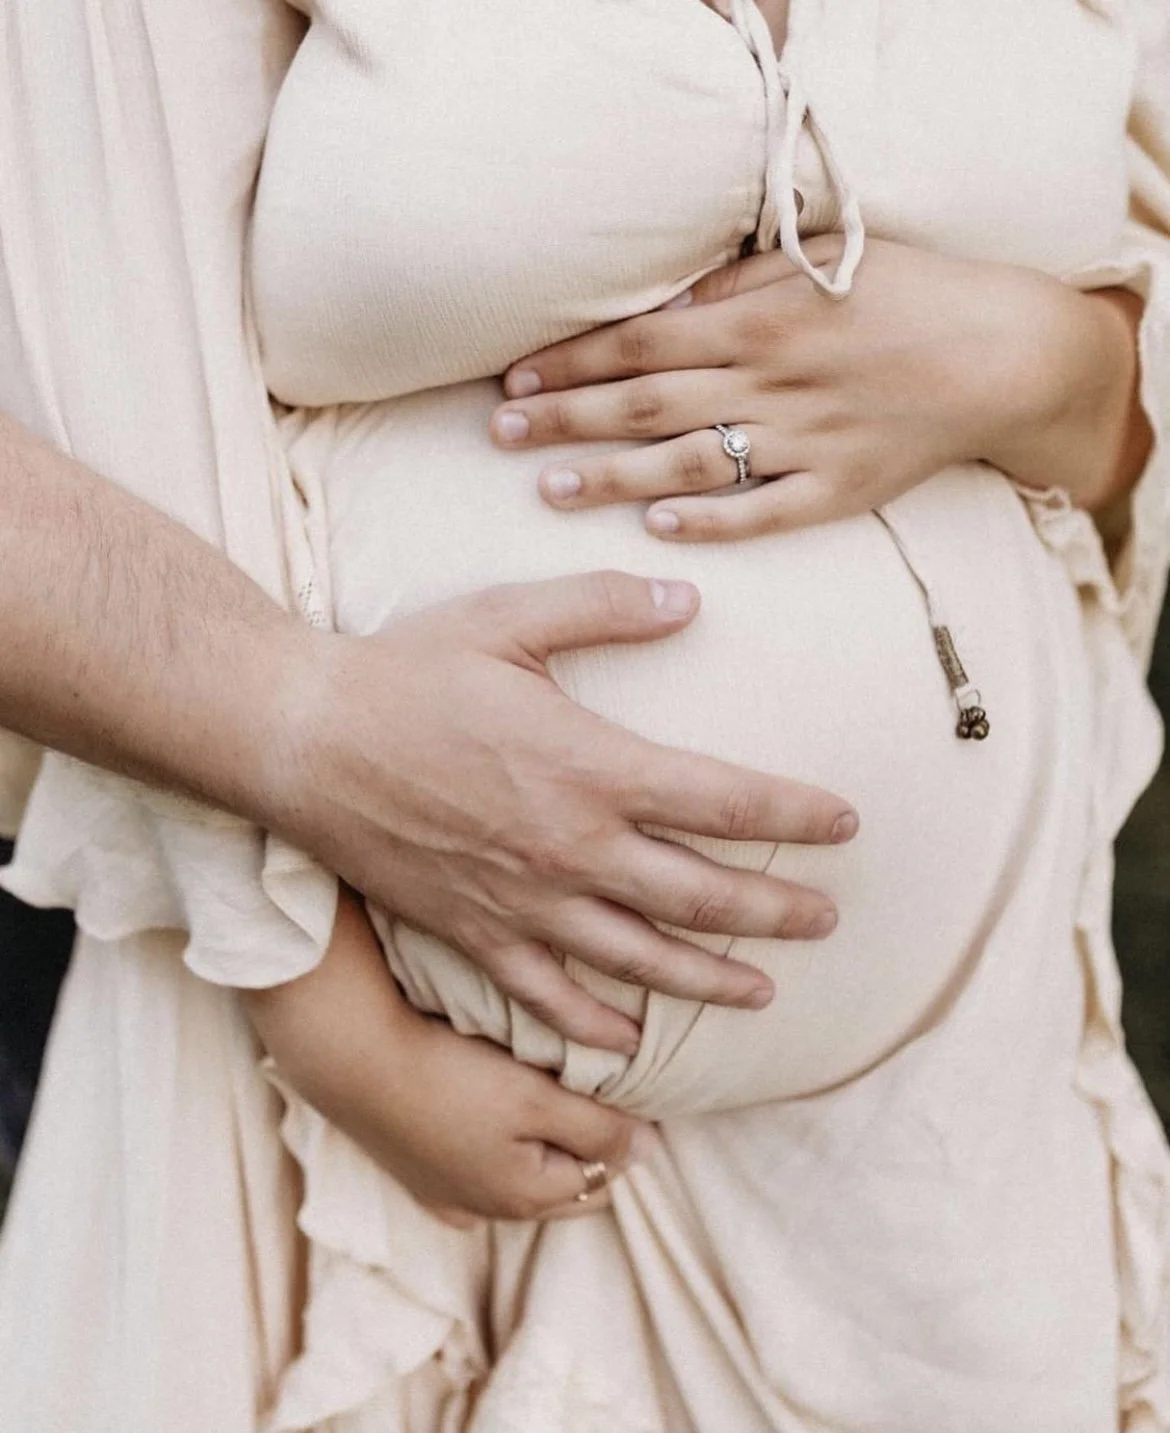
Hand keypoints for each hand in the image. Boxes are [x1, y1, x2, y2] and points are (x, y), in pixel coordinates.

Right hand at [245, 891, 648, 1225]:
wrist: (352, 1060)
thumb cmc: (450, 1076)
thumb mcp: (539, 1100)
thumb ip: (599, 1129)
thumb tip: (652, 1152)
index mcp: (528, 1196)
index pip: (605, 1174)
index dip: (625, 1131)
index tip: (630, 1086)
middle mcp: (488, 1209)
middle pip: (564, 1183)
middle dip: (586, 1146)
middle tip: (597, 1089)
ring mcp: (446, 1195)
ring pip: (518, 1175)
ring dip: (540, 1146)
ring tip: (548, 1093)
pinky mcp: (414, 1169)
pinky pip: (473, 1166)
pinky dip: (493, 1148)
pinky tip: (489, 1120)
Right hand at [269, 571, 857, 1055]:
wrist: (302, 740)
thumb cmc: (405, 673)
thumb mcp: (507, 616)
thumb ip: (603, 607)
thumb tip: (689, 600)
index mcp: (590, 766)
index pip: (723, 799)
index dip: (793, 815)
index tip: (844, 824)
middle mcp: (570, 846)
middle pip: (698, 894)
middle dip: (773, 909)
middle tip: (826, 920)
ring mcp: (523, 900)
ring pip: (640, 957)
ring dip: (710, 977)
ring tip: (762, 990)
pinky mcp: (474, 932)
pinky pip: (548, 994)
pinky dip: (594, 1022)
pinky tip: (630, 1039)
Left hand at [490, 236, 1148, 537]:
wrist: (1003, 355)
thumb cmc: (907, 296)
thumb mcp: (818, 264)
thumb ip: (733, 287)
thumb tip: (656, 306)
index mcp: (760, 322)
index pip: (642, 343)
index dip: (572, 363)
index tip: (515, 380)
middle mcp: (771, 383)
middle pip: (647, 404)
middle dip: (567, 419)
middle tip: (501, 435)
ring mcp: (804, 443)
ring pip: (689, 463)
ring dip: (613, 477)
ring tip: (549, 488)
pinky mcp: (839, 491)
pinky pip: (763, 513)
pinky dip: (711, 521)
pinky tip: (658, 529)